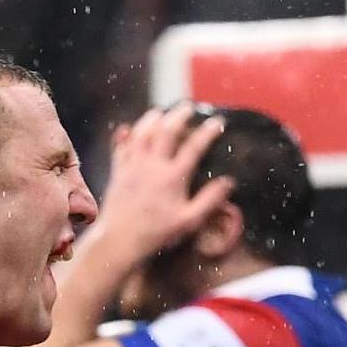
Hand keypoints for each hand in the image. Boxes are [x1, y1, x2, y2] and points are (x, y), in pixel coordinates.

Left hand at [91, 103, 234, 261]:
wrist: (119, 240)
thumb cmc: (158, 233)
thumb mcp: (190, 221)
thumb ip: (210, 200)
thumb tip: (228, 182)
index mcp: (173, 177)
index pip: (193, 147)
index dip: (207, 132)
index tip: (218, 122)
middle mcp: (152, 166)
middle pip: (166, 131)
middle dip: (178, 116)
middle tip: (188, 107)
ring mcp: (132, 167)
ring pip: (142, 134)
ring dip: (151, 120)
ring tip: (160, 112)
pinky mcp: (118, 173)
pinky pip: (121, 147)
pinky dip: (125, 135)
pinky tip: (128, 129)